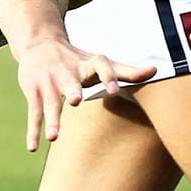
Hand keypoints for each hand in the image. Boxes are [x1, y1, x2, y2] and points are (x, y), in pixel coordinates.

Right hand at [18, 38, 156, 151]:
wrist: (40, 43)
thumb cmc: (77, 59)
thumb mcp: (100, 62)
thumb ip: (127, 70)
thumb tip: (157, 70)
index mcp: (88, 64)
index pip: (100, 65)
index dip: (108, 76)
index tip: (114, 90)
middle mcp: (68, 72)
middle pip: (71, 81)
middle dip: (72, 90)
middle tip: (76, 101)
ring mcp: (49, 82)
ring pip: (51, 103)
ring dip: (52, 120)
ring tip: (53, 139)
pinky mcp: (34, 91)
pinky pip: (35, 113)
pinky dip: (33, 130)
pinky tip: (33, 147)